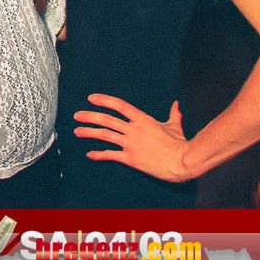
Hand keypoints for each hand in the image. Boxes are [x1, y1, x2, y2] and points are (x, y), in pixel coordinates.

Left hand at [73, 93, 193, 182]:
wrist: (181, 161)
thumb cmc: (179, 144)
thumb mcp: (175, 125)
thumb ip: (173, 114)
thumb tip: (175, 104)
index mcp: (142, 119)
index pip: (119, 105)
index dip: (104, 100)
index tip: (91, 98)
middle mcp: (134, 130)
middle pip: (107, 120)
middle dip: (89, 116)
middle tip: (77, 115)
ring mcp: (131, 144)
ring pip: (105, 135)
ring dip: (89, 132)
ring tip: (77, 131)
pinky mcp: (131, 158)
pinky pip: (111, 155)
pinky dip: (99, 154)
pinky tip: (89, 154)